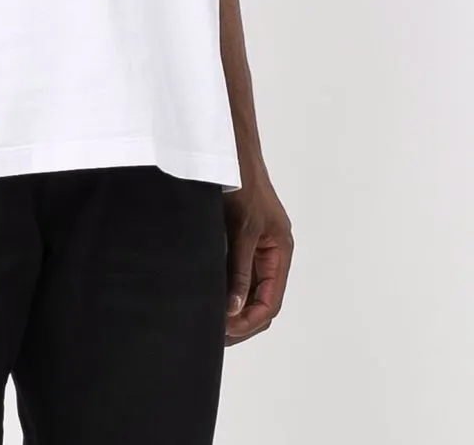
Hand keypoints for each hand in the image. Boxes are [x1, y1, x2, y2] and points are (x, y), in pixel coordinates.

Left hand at [224, 165, 292, 344]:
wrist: (231, 153)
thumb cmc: (243, 184)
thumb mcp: (243, 229)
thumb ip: (239, 268)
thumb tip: (234, 308)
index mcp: (280, 251)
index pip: (269, 302)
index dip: (249, 321)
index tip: (226, 332)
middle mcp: (271, 253)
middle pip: (261, 301)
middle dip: (241, 321)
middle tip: (214, 334)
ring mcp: (256, 247)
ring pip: (248, 290)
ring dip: (232, 308)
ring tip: (209, 321)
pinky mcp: (240, 240)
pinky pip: (237, 274)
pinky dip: (225, 289)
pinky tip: (208, 296)